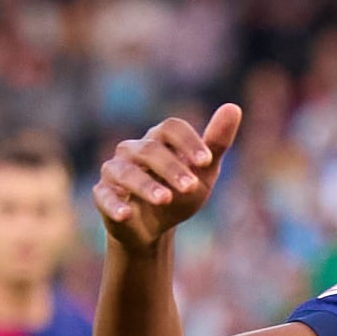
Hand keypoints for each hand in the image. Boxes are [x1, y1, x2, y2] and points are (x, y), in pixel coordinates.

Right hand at [92, 106, 243, 254]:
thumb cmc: (181, 193)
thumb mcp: (204, 172)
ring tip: (165, 199)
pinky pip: (104, 196)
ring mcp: (114, 171)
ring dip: (145, 185)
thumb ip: (216, 143)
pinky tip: (126, 214)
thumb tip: (234, 107)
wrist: (155, 228)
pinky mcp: (102, 195)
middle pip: (150, 150)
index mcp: (159, 139)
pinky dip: (113, 205)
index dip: (189, 142)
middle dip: (171, 168)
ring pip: (125, 172)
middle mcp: (133, 150)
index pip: (171, 128)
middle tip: (191, 187)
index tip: (207, 161)